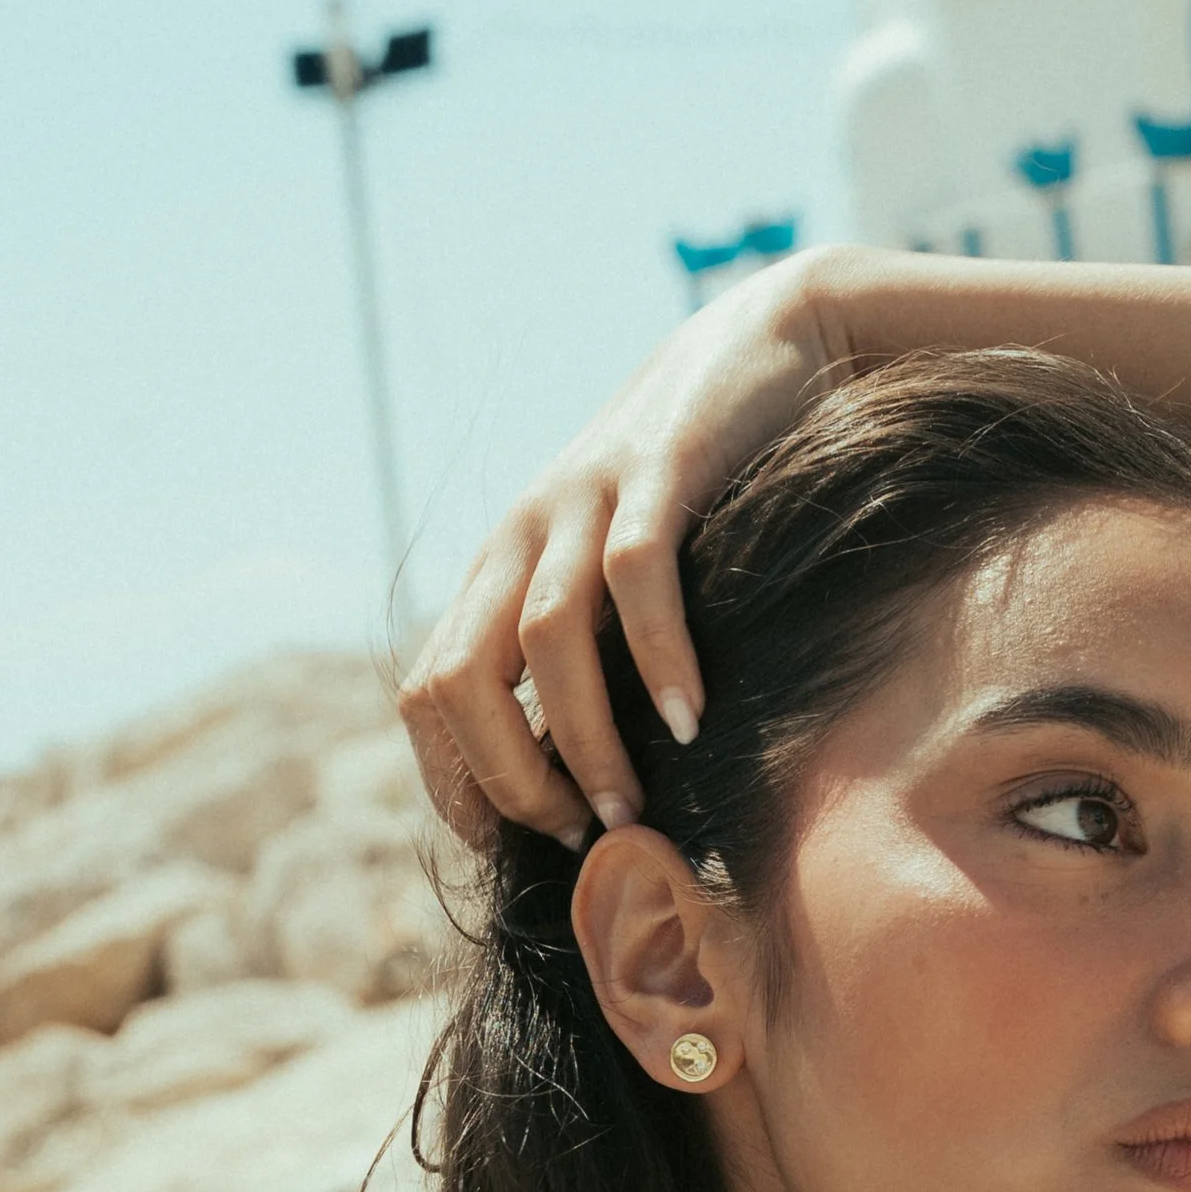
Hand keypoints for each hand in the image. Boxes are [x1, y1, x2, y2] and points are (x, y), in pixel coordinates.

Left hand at [396, 252, 849, 848]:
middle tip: (575, 838)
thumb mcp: (622, 568)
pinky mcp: (657, 473)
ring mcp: (582, 499)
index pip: (427, 693)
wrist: (763, 343)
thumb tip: (590, 779)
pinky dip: (656, 661)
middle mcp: (520, 534)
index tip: (521, 847)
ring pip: (543, 641)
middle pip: (459, 677)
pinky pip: (636, 580)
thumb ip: (593, 648)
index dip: (457, 783)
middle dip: (507, 779)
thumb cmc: (707, 490)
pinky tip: (687, 722)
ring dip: (582, 743)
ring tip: (629, 812)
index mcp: (499, 568)